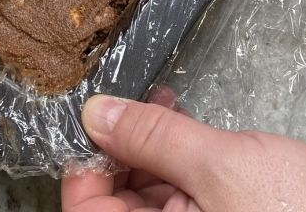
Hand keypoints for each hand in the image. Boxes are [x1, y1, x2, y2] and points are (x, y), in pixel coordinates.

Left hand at [61, 90, 305, 211]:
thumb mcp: (220, 165)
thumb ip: (153, 138)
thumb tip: (95, 113)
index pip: (85, 207)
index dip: (85, 161)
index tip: (98, 119)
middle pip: (114, 200)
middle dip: (121, 147)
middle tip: (139, 103)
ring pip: (144, 196)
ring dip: (148, 148)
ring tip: (163, 106)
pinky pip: (175, 197)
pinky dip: (173, 161)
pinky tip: (183, 128)